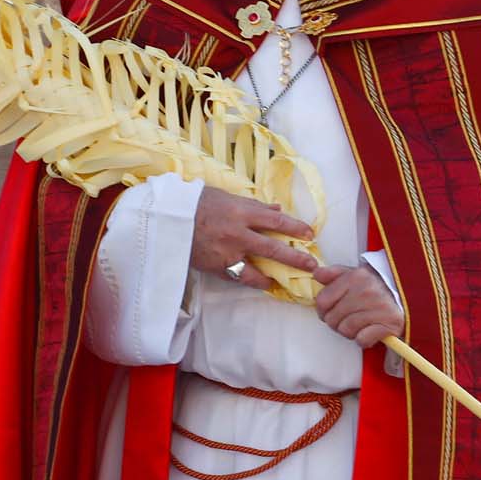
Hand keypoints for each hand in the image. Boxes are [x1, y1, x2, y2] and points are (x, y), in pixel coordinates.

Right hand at [189, 185, 318, 290]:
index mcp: (240, 212)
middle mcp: (237, 233)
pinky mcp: (216, 267)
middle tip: (312, 265)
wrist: (168, 219)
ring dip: (275, 276)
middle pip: (273, 248)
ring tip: (286, 280)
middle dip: (295, 258)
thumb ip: (253, 205)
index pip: (276, 221)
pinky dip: (252, 281)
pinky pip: (239, 277)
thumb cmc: (196, 202)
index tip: (310, 234)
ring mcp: (226, 253)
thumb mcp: (226, 196)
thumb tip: (277, 210)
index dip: (295, 228)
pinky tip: (262, 283)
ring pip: (257, 270)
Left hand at [312, 264, 404, 347]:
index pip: (323, 301)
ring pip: (346, 330)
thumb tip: (316, 274)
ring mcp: (379, 308)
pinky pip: (362, 340)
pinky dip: (363, 340)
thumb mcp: (354, 273)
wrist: (407, 293)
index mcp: (354, 277)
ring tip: (357, 326)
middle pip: (333, 319)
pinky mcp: (390, 324)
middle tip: (345, 320)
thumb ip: (334, 274)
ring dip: (349, 332)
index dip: (322, 310)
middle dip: (336, 323)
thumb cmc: (375, 285)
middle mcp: (365, 291)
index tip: (329, 312)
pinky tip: (368, 332)